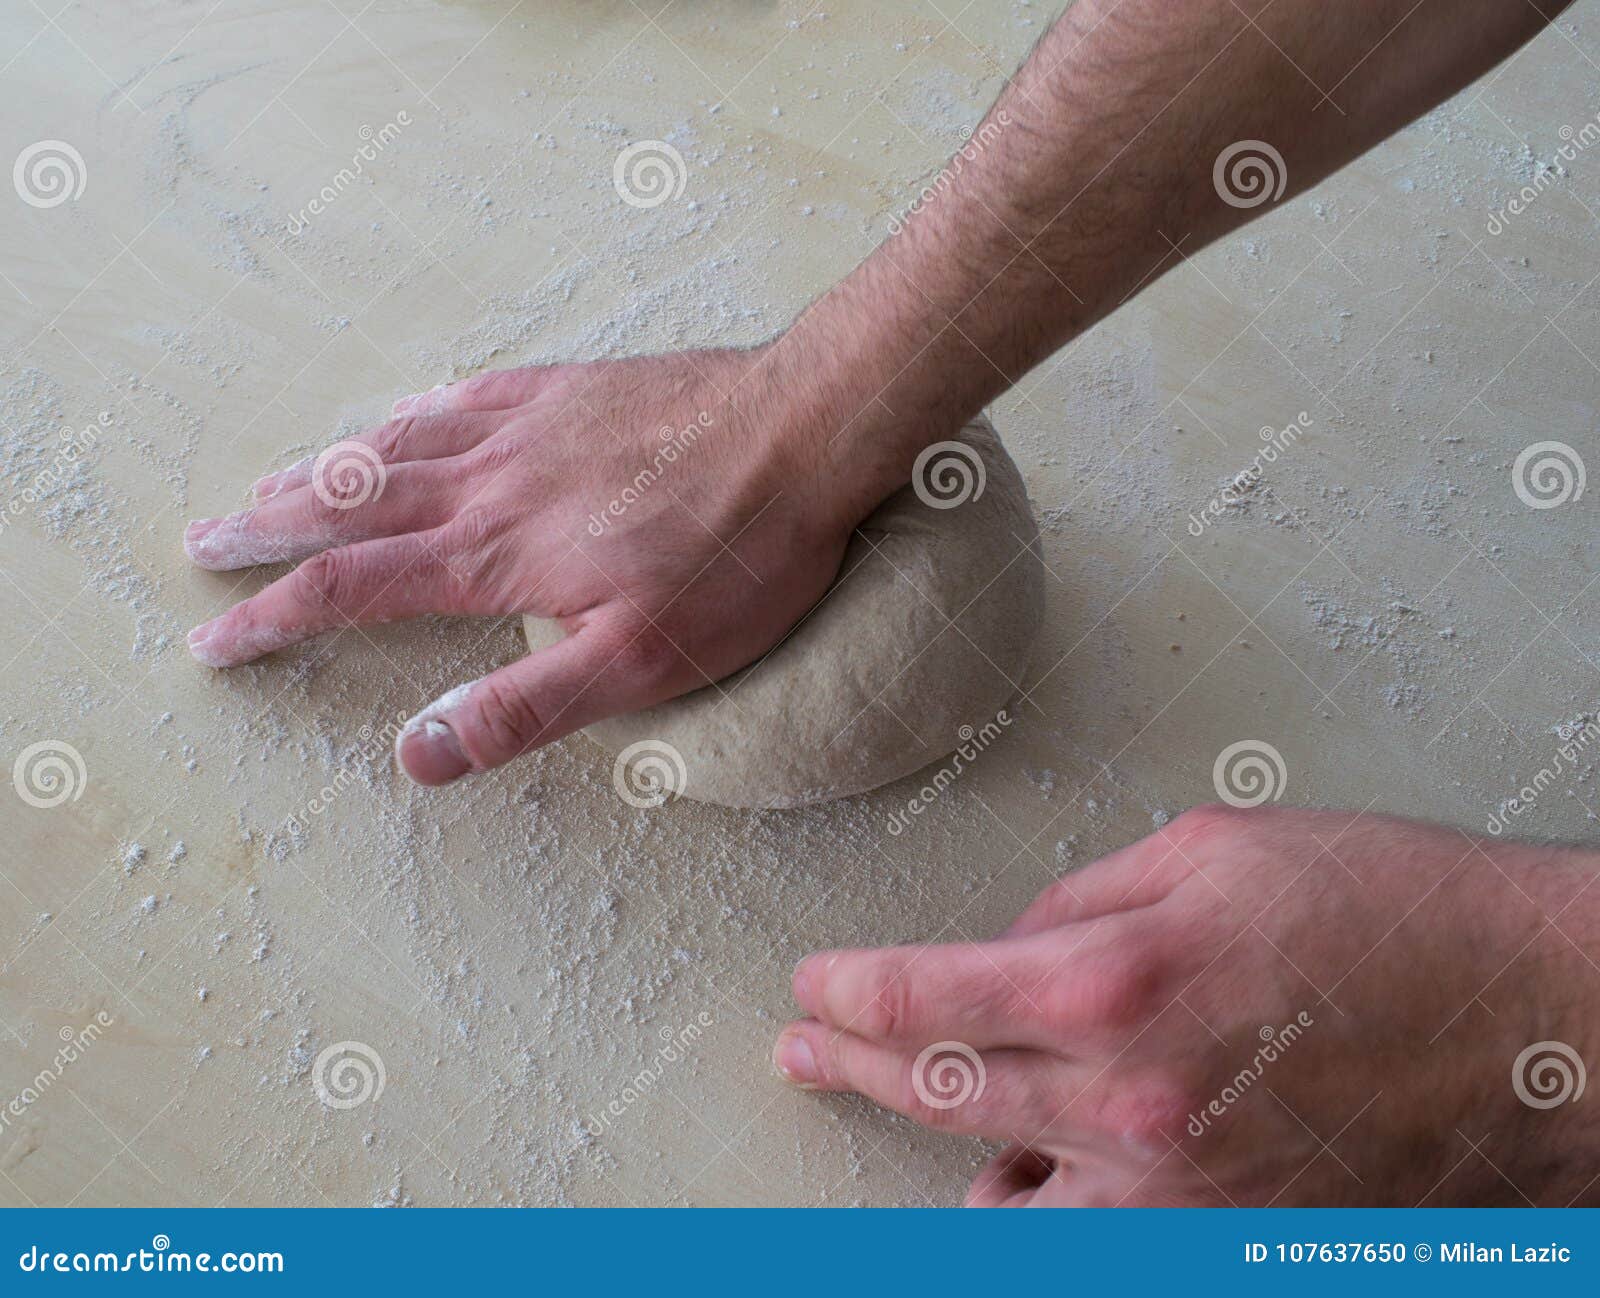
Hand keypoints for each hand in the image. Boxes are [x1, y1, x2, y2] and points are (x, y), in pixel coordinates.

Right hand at [183, 334, 920, 783]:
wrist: (805, 431)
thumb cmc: (736, 556)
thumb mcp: (639, 663)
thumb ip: (522, 708)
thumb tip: (413, 755)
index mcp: (493, 556)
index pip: (350, 590)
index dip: (273, 620)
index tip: (215, 642)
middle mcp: (490, 481)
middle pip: (349, 503)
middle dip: (268, 528)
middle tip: (205, 540)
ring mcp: (528, 424)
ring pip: (396, 444)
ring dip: (324, 469)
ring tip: (274, 483)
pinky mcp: (572, 388)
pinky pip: (466, 393)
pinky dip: (413, 413)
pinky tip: (405, 414)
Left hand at [774, 805, 1599, 1205]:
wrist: (1532, 1017)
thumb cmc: (1386, 908)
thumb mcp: (1209, 849)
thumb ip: (1083, 897)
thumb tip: (1012, 942)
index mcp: (1115, 983)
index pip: (922, 1001)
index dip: (843, 995)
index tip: (809, 987)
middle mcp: (1130, 1104)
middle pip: (936, 1097)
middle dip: (849, 1066)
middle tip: (806, 1046)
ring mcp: (1177, 1189)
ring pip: (1000, 1203)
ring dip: (941, 1155)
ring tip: (906, 1108)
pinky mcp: (1227, 1229)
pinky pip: (1092, 1240)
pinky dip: (1042, 1206)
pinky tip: (1023, 1171)